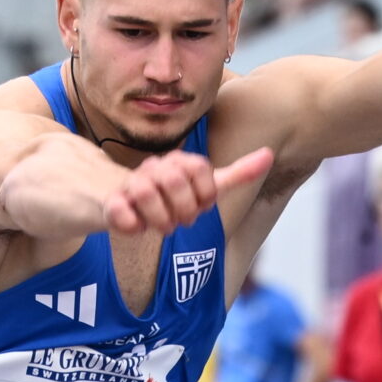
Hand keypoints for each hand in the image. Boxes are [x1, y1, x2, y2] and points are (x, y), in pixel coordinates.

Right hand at [105, 146, 273, 236]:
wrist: (124, 200)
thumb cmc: (170, 196)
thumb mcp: (204, 186)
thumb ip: (236, 174)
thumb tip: (270, 153)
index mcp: (178, 162)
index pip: (200, 169)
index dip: (206, 193)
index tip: (202, 206)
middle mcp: (154, 167)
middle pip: (174, 181)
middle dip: (184, 209)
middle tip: (182, 222)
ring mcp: (130, 184)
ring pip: (145, 193)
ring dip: (160, 219)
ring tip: (162, 226)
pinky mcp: (111, 203)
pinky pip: (119, 212)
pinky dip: (132, 225)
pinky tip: (138, 228)